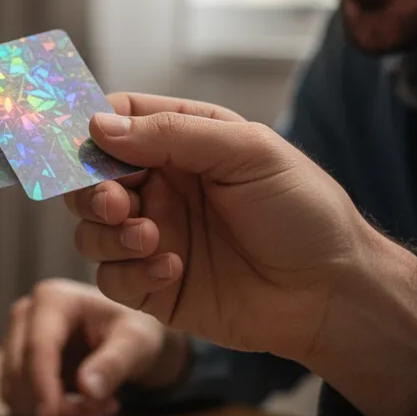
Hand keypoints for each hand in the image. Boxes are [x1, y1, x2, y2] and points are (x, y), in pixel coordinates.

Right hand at [0, 279, 188, 415]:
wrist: (128, 336)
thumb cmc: (133, 330)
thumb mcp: (136, 343)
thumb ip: (114, 363)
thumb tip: (87, 390)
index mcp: (53, 299)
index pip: (37, 347)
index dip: (40, 386)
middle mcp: (26, 315)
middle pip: (21, 373)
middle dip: (58, 407)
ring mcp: (16, 341)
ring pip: (16, 393)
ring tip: (101, 412)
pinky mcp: (17, 366)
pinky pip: (19, 403)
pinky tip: (84, 412)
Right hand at [65, 93, 379, 364]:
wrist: (334, 293)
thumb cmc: (304, 211)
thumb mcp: (247, 152)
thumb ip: (172, 133)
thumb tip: (99, 125)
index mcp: (182, 143)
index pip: (116, 122)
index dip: (91, 129)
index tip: (83, 144)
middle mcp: (161, 188)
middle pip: (89, 179)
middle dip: (90, 189)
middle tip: (116, 202)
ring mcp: (155, 237)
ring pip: (90, 230)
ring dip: (108, 233)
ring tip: (150, 237)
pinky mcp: (155, 287)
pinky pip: (112, 278)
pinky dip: (130, 273)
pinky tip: (173, 270)